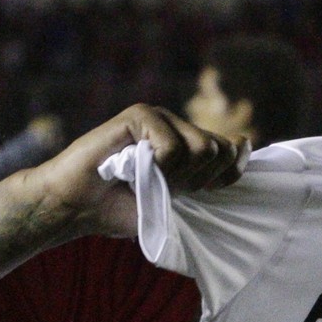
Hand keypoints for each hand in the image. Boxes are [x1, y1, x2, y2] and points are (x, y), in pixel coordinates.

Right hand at [26, 104, 247, 236]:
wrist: (77, 205)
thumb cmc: (123, 208)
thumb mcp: (175, 201)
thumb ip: (208, 178)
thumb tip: (243, 147)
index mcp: (188, 144)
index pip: (232, 151)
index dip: (226, 176)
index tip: (201, 191)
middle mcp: (178, 126)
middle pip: (218, 151)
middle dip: (196, 181)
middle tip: (163, 188)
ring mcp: (159, 117)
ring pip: (201, 149)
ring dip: (175, 177)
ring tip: (147, 179)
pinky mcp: (139, 114)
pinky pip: (172, 146)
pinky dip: (156, 167)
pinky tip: (132, 167)